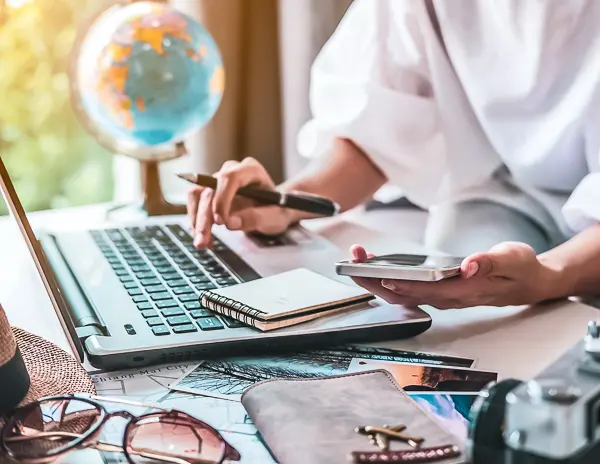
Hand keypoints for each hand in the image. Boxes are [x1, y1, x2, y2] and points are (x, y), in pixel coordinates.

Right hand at [186, 157, 292, 247]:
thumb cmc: (277, 209)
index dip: (222, 199)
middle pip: (210, 189)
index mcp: (251, 170)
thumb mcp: (275, 216)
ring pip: (198, 195)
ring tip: (202, 242)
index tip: (221, 222)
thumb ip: (257, 218)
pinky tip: (204, 238)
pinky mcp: (210, 192)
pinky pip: (196, 203)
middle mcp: (232, 171)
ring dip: (196, 220)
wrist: (273, 209)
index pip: (230, 178)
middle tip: (203, 240)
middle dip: (204, 217)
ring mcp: (219, 181)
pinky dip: (197, 222)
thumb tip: (230, 223)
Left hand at [348, 242, 560, 308]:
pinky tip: (375, 265)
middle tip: (354, 260)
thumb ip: (491, 262)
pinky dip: (387, 278)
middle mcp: (449, 298)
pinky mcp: (439, 292)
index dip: (404, 285)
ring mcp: (442, 297)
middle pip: (405, 295)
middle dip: (376, 279)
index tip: (382, 276)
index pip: (428, 291)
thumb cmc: (520, 270)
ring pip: (402, 293)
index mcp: (465, 291)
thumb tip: (469, 265)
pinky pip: (408, 289)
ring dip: (376, 279)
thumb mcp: (513, 259)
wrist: (529, 283)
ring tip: (357, 258)